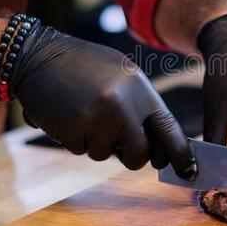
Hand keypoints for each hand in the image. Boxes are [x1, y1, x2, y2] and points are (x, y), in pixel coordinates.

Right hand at [11, 26, 195, 178]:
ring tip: (85, 113)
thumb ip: (141, 105)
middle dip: (132, 156)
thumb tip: (160, 144)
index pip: (169, 128)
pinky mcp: (74, 130)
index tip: (187, 169)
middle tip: (120, 145)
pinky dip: (75, 139)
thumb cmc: (84, 65)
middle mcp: (123, 105)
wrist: (38, 56)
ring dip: (96, 142)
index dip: (179, 153)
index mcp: (140, 89)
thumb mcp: (122, 74)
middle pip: (141, 153)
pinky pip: (81, 150)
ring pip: (106, 154)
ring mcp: (98, 119)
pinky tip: (68, 115)